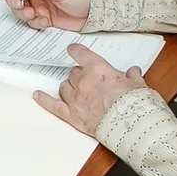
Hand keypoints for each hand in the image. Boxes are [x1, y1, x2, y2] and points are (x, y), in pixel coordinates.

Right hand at [5, 0, 89, 30]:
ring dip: (23, 13)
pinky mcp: (43, 16)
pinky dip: (34, 22)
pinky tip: (44, 21)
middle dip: (14, 0)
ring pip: (20, 8)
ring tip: (33, 14)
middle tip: (22, 6)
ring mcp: (39, 3)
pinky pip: (31, 20)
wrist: (95, 12)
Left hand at [34, 44, 149, 135]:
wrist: (131, 125)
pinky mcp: (72, 115)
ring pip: (64, 87)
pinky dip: (44, 100)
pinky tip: (38, 96)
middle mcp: (83, 81)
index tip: (73, 50)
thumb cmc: (135, 105)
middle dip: (80, 77)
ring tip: (78, 92)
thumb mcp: (138, 85)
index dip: (76, 51)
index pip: (80, 54)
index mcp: (98, 69)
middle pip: (73, 74)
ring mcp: (75, 98)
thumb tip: (133, 71)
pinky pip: (53, 105)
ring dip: (69, 88)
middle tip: (89, 82)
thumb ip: (133, 77)